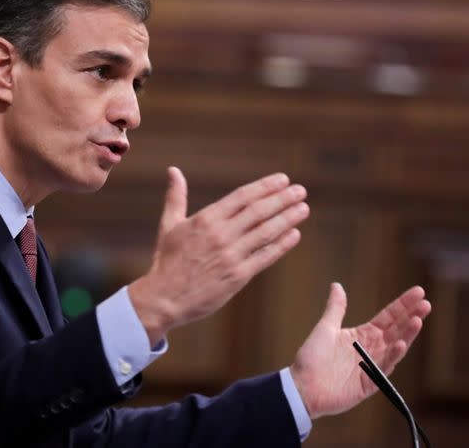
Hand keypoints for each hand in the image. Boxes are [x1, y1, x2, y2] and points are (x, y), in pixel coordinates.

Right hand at [129, 167, 309, 345]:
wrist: (164, 298)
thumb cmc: (167, 261)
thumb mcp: (169, 225)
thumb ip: (176, 196)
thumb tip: (173, 170)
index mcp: (205, 219)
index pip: (242, 197)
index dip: (265, 187)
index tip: (283, 179)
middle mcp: (220, 235)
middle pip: (259, 211)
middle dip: (282, 199)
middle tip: (300, 190)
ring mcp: (231, 256)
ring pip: (266, 232)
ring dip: (287, 219)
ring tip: (303, 208)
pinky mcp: (238, 276)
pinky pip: (265, 257)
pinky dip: (282, 245)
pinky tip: (294, 235)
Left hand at [290, 283, 431, 417]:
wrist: (301, 386)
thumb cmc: (311, 357)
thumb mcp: (325, 328)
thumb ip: (336, 308)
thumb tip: (337, 285)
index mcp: (362, 335)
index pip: (388, 317)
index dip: (402, 305)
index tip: (419, 291)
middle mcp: (371, 349)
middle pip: (396, 330)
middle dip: (411, 316)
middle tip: (426, 303)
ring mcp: (371, 366)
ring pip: (394, 348)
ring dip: (407, 335)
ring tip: (418, 320)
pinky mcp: (368, 383)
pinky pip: (383, 368)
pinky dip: (392, 356)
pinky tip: (400, 344)